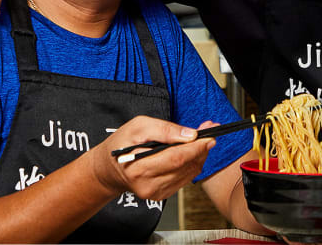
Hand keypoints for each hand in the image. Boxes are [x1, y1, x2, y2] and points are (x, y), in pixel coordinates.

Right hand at [90, 116, 215, 201]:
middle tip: (211, 131)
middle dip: (202, 147)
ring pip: (189, 172)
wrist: (110, 168)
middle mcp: (148, 185)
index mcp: (139, 167)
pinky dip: (192, 163)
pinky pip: (185, 178)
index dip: (196, 145)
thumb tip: (189, 135)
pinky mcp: (161, 194)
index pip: (176, 158)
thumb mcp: (138, 126)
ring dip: (199, 154)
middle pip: (185, 165)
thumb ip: (164, 129)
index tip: (210, 132)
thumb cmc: (122, 143)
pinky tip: (191, 151)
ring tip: (201, 139)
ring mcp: (155, 193)